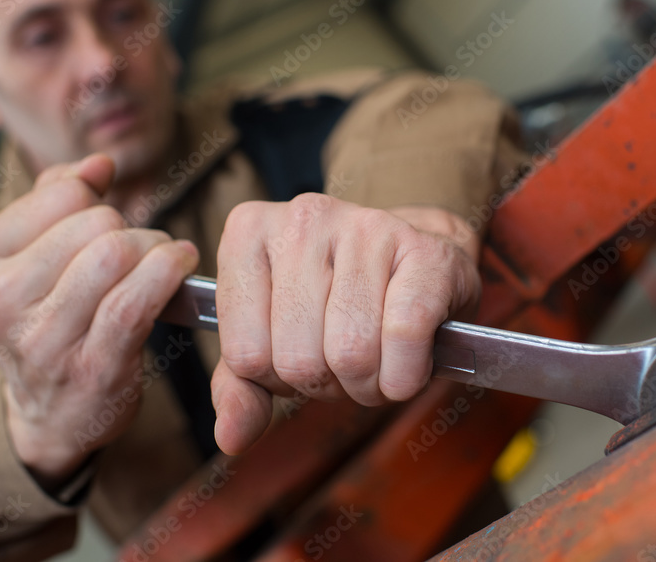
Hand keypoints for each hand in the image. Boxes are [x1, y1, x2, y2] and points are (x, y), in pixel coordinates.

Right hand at [0, 154, 198, 487]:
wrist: (53, 414)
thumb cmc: (52, 319)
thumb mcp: (36, 255)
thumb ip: (60, 197)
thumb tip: (100, 164)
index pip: (63, 194)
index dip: (97, 204)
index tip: (103, 229)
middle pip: (96, 224)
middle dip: (132, 229)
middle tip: (142, 251)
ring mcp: (44, 339)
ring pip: (116, 255)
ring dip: (155, 249)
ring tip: (164, 260)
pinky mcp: (92, 366)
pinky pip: (136, 301)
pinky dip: (168, 272)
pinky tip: (181, 265)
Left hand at [211, 194, 480, 454]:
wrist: (422, 264)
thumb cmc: (339, 304)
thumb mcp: (276, 337)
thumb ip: (242, 385)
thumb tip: (232, 436)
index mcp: (248, 234)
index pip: (245, 354)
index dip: (278, 378)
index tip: (303, 352)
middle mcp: (302, 218)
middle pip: (298, 359)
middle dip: (328, 384)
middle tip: (347, 360)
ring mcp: (365, 226)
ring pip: (350, 352)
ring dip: (370, 384)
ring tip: (379, 358)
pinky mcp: (424, 250)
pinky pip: (403, 335)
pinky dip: (407, 373)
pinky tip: (410, 361)